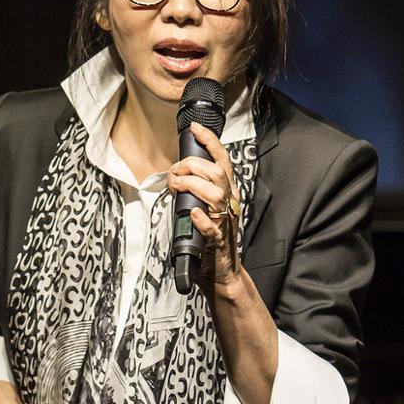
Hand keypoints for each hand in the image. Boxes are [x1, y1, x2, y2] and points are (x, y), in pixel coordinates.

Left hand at [167, 121, 243, 291]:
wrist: (222, 274)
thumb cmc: (211, 241)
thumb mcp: (206, 209)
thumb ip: (196, 191)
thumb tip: (176, 176)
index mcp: (228, 193)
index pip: (223, 160)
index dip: (211, 142)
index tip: (196, 129)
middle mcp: (229, 204)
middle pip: (217, 173)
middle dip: (192, 166)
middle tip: (174, 172)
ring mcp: (225, 223)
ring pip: (216, 194)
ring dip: (192, 185)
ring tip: (176, 185)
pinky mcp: (218, 243)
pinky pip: (212, 228)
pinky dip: (202, 219)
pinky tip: (192, 213)